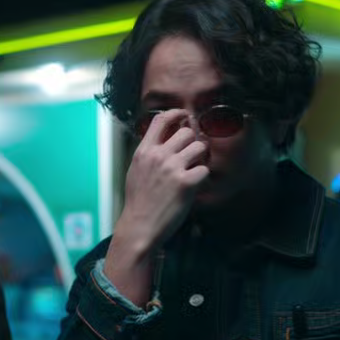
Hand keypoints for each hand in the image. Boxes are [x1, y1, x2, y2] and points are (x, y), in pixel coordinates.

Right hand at [116, 109, 209, 251]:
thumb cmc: (138, 202)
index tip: (185, 116)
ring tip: (195, 169)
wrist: (140, 226)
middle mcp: (158, 156)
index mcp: (144, 151)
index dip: (176, 114)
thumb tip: (163, 141)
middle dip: (193, 142)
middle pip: (186, 132)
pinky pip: (204, 169)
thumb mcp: (136, 171)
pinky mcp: (186, 182)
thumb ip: (148, 154)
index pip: (161, 120)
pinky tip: (194, 186)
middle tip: (193, 154)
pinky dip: (202, 178)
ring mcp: (172, 168)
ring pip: (200, 147)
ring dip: (201, 158)